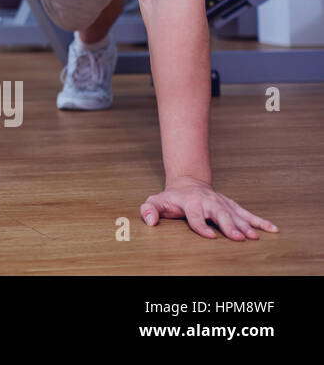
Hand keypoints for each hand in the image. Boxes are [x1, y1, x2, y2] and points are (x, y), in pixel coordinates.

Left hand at [140, 178, 278, 239]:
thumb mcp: (155, 201)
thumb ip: (148, 209)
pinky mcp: (231, 206)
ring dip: (245, 225)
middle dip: (228, 226)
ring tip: (254, 237)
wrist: (187, 183)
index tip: (209, 236)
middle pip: (219, 214)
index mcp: (190, 202)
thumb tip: (149, 221)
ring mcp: (221, 203)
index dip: (201, 226)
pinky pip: (247, 213)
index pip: (195, 215)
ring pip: (235, 214)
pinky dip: (260, 221)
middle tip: (238, 237)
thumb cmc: (171, 198)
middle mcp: (208, 202)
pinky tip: (272, 229)